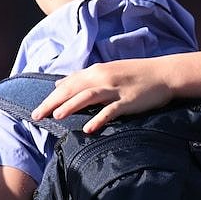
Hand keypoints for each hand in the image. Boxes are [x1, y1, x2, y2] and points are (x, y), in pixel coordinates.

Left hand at [32, 58, 172, 132]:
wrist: (164, 74)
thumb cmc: (136, 74)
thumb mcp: (107, 71)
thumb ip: (84, 78)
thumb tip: (60, 85)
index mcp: (96, 71)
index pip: (68, 84)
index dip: (50, 97)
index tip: (36, 110)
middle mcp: (103, 78)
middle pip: (72, 90)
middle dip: (52, 103)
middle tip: (36, 116)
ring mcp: (116, 89)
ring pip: (88, 97)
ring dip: (71, 106)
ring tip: (56, 117)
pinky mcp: (129, 101)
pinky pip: (111, 110)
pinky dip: (98, 118)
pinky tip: (88, 128)